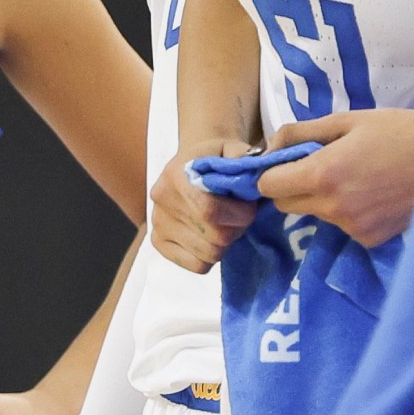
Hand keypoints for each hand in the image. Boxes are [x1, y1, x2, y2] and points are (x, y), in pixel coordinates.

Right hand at [153, 136, 259, 272]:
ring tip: (224, 224)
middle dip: (237, 229)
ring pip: (209, 255)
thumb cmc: (213, 159)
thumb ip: (244, 159)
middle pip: (214, 238)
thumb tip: (255, 177)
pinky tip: (210, 237)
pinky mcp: (159, 243)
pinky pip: (197, 265)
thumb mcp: (231, 148)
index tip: (249, 207)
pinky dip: (211, 256)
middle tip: (238, 216)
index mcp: (176, 175)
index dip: (239, 215)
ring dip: (226, 243)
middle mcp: (161, 202)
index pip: (209, 211)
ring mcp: (157, 225)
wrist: (189, 166)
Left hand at [255, 110, 413, 247]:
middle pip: (287, 205)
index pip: (269, 187)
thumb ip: (301, 133)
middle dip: (293, 186)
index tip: (286, 162)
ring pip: (316, 215)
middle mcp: (334, 207)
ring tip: (356, 177)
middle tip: (320, 166)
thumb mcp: (347, 121)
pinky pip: (343, 226)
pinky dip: (349, 212)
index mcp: (323, 174)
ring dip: (323, 198)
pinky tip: (373, 194)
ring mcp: (353, 227)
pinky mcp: (370, 240)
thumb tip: (268, 148)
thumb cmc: (398, 131)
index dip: (272, 173)